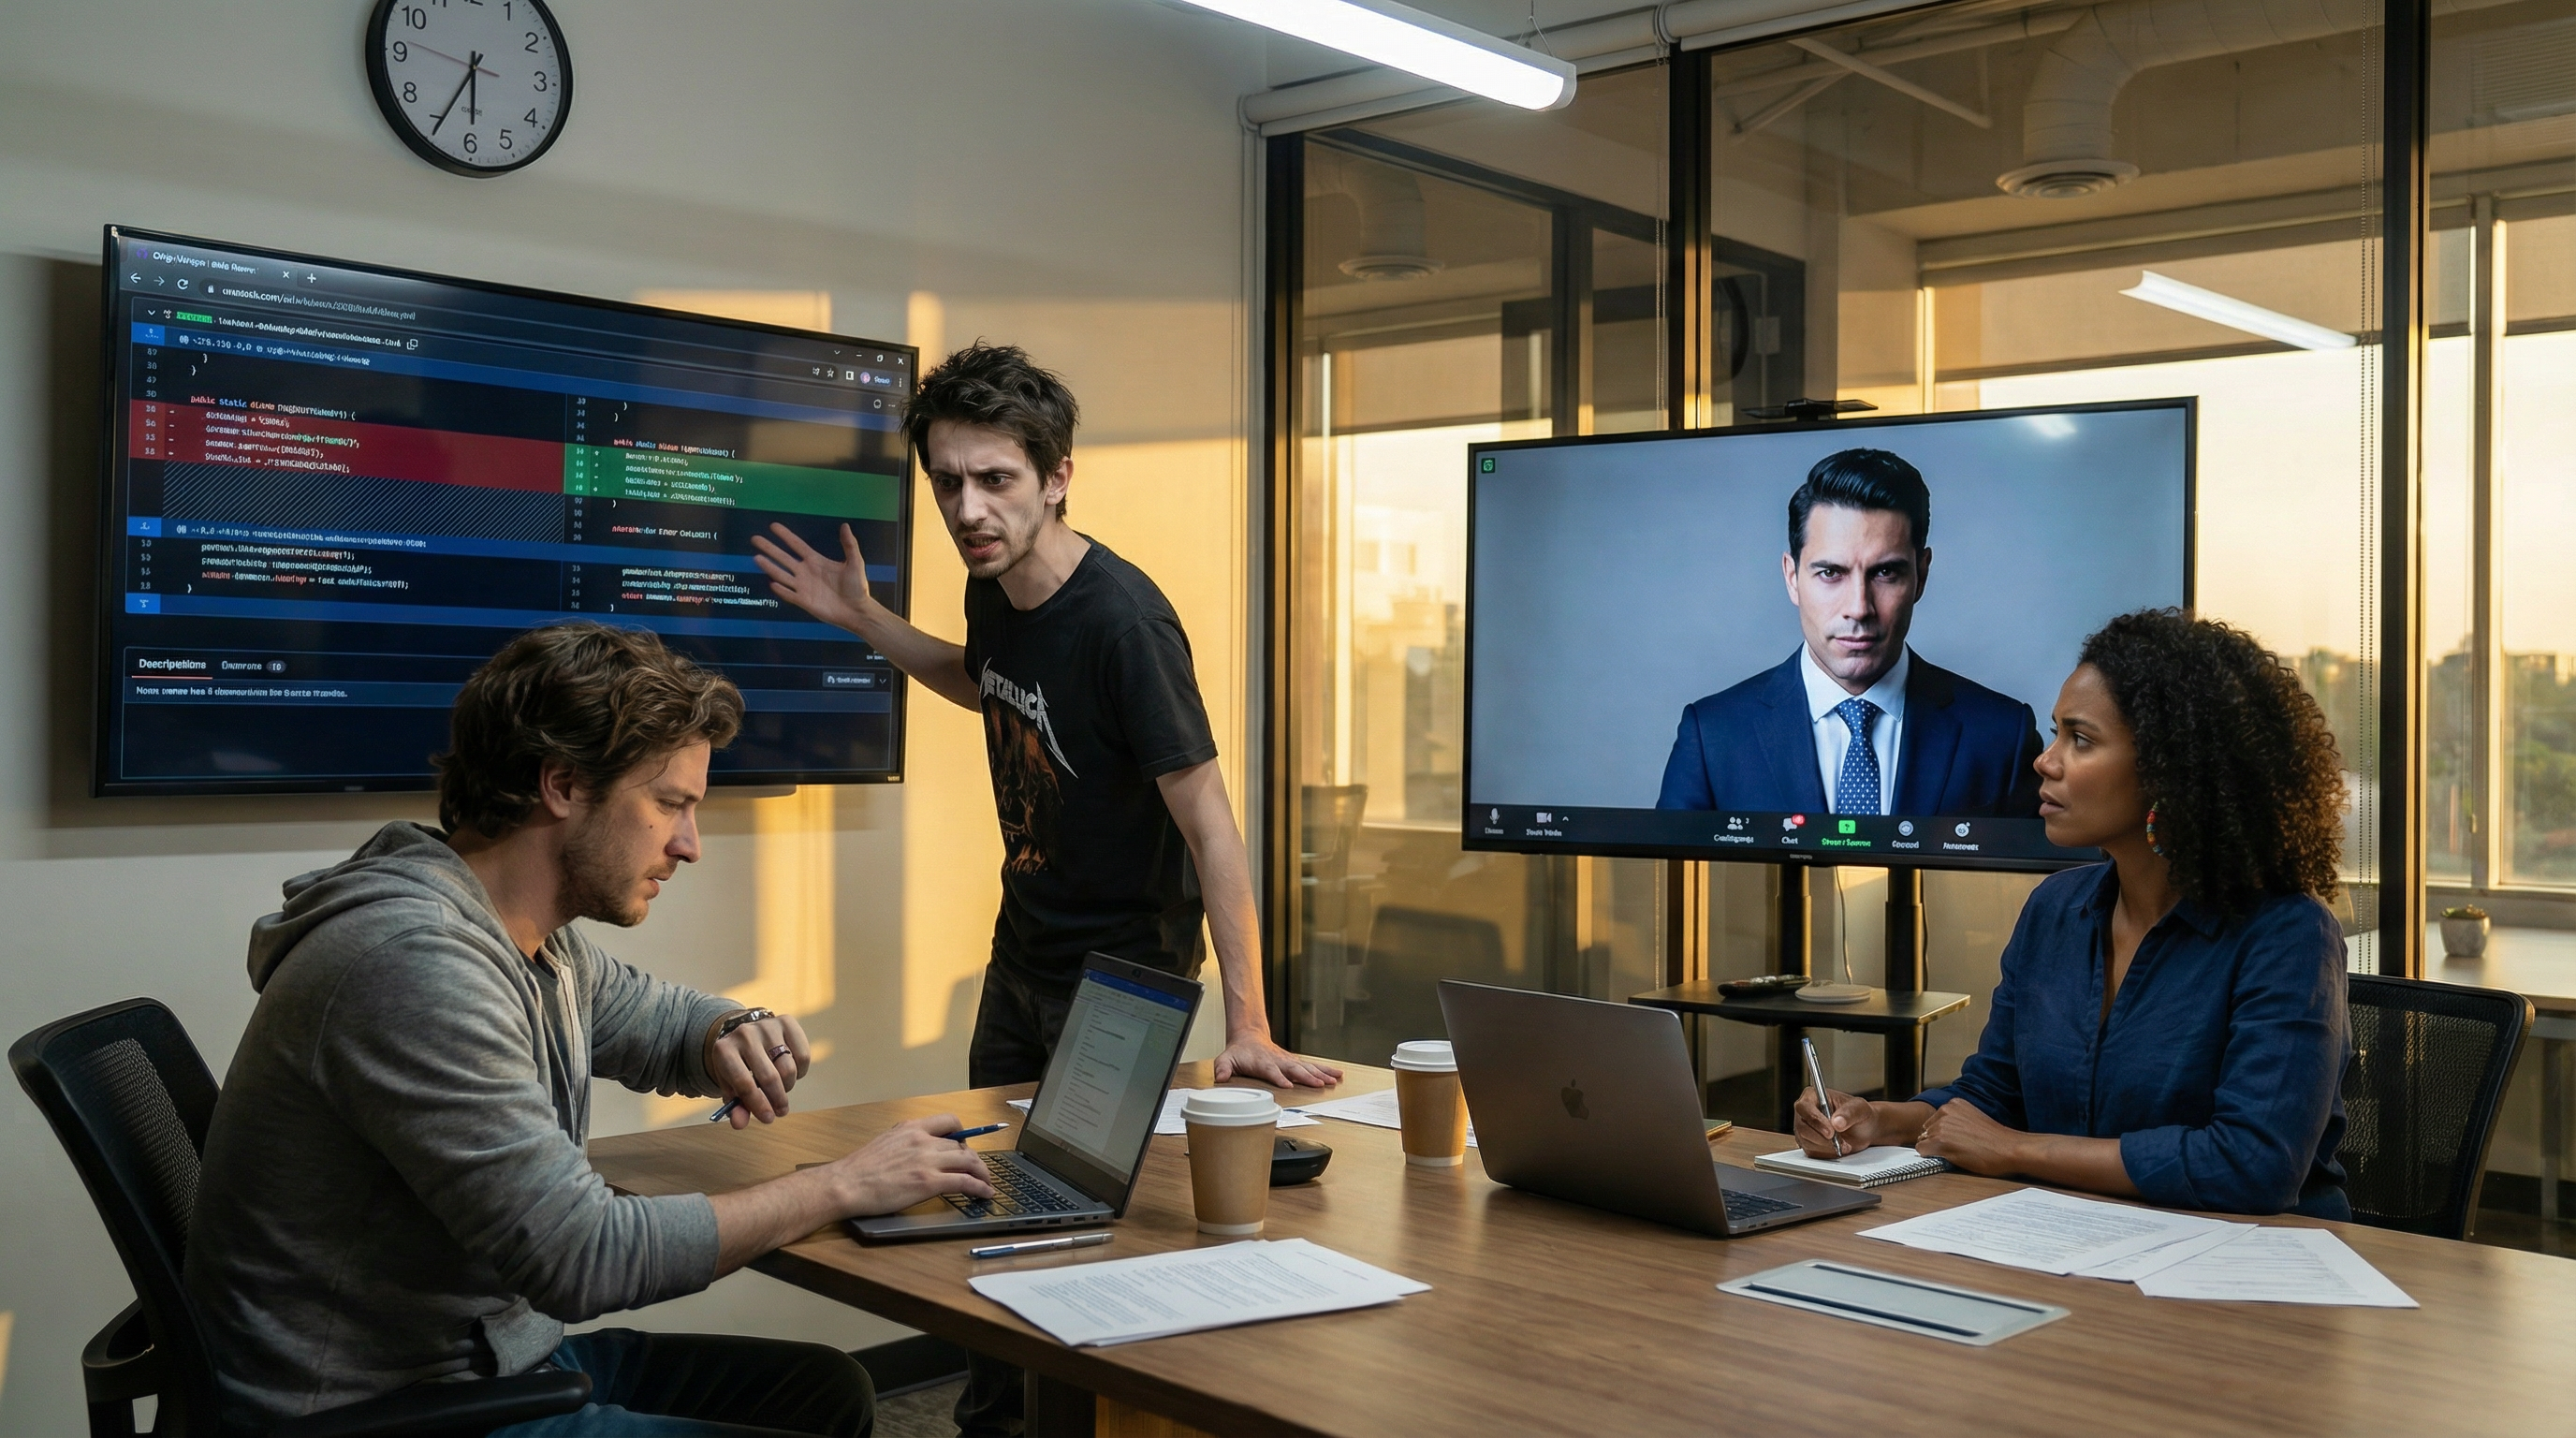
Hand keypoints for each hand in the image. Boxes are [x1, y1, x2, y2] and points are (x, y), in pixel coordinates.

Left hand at [708, 1012, 810, 1128]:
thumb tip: (739, 1124)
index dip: (758, 1105)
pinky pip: (803, 1055)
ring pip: (788, 1068)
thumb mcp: (731, 1087)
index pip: (744, 1083)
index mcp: (724, 1050)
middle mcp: (744, 1033)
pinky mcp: (786, 1021)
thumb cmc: (738, 1067)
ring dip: (788, 1086)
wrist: (744, 1036)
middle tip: (781, 1111)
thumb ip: (736, 1106)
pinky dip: (801, 1072)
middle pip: (769, 1077)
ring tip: (782, 1090)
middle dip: (777, 1100)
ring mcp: (766, 1025)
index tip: (768, 1119)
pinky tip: (791, 1073)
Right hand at [752, 522, 878, 633]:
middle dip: (769, 548)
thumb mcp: (855, 562)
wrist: (857, 611)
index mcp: (816, 561)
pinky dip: (781, 590)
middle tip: (755, 539)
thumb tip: (845, 525)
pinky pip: (789, 594)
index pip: (797, 545)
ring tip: (756, 558)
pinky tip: (772, 583)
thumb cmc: (857, 587)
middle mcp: (806, 572)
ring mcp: (804, 587)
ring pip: (782, 575)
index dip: (785, 536)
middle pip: (783, 558)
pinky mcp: (804, 601)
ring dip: (769, 567)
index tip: (773, 526)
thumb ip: (849, 544)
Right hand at [822, 1115, 996, 1215]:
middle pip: (962, 1146)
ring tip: (986, 1183)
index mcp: (911, 1128)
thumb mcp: (885, 1142)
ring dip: (982, 1173)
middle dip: (974, 1160)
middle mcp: (923, 1140)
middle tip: (977, 1171)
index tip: (966, 1146)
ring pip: (969, 1161)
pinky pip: (965, 1181)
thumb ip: (906, 1142)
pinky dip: (980, 1187)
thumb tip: (920, 1149)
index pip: (950, 1122)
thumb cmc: (859, 1169)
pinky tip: (984, 1193)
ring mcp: (927, 1161)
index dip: (964, 1135)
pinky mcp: (929, 1182)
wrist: (847, 1184)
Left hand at [1213, 1033, 1341, 1088]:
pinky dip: (1325, 1070)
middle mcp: (1278, 1061)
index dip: (1279, 1077)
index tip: (1288, 1084)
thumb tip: (1220, 1077)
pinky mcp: (1295, 1062)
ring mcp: (1289, 1061)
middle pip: (1295, 1069)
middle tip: (1319, 1084)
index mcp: (1262, 1062)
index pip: (1271, 1071)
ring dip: (1321, 1074)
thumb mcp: (1226, 1059)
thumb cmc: (1239, 1052)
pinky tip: (1337, 1075)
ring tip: (1334, 1080)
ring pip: (1307, 1067)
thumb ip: (1223, 1068)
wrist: (1250, 1037)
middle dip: (1307, 1077)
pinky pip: (1312, 1067)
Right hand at [1794, 1086, 1881, 1156]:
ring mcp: (1804, 1128)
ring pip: (1806, 1142)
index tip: (1830, 1132)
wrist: (1863, 1128)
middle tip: (1840, 1143)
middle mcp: (1805, 1112)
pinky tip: (1838, 1149)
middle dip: (1822, 1139)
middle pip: (1802, 1128)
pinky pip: (1812, 1152)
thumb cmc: (1859, 1113)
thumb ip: (1849, 1113)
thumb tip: (1836, 1122)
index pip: (1804, 1107)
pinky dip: (1827, 1154)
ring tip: (1844, 1145)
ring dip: (1827, 1148)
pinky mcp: (1807, 1143)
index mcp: (1813, 1096)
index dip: (1815, 1121)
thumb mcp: (1859, 1108)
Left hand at [1914, 1098, 2024, 1175]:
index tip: (1955, 1141)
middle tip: (1958, 1149)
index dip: (1941, 1134)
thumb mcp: (1974, 1119)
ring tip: (1959, 1153)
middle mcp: (1945, 1111)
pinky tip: (1952, 1159)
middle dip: (1936, 1142)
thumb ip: (1956, 1120)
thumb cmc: (1996, 1139)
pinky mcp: (1940, 1141)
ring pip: (1923, 1141)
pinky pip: (1923, 1151)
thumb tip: (1939, 1132)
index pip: (1933, 1121)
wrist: (2009, 1149)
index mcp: (1954, 1103)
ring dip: (1936, 1150)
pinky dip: (1932, 1157)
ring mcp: (1941, 1126)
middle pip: (1926, 1131)